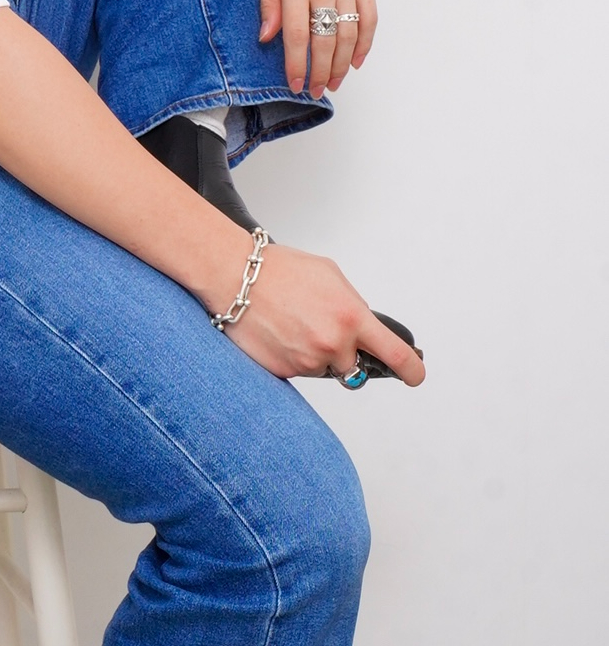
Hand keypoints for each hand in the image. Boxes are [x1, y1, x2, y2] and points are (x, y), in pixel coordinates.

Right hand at [223, 239, 422, 384]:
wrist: (232, 276)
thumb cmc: (277, 270)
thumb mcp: (329, 274)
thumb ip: (353, 304)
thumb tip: (362, 327)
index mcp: (351, 317)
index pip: (396, 355)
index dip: (410, 370)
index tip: (413, 375)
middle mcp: (333, 343)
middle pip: (353, 365)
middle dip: (342, 352)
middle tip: (317, 328)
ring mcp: (308, 361)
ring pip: (323, 368)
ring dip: (313, 352)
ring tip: (290, 323)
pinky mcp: (284, 371)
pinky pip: (298, 370)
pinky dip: (290, 355)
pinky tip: (276, 331)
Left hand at [256, 0, 376, 97]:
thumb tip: (266, 37)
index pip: (296, 35)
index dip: (296, 64)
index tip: (295, 85)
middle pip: (326, 40)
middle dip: (320, 71)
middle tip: (315, 91)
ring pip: (351, 33)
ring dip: (343, 62)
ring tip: (334, 82)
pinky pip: (370, 15)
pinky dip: (367, 40)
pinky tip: (358, 58)